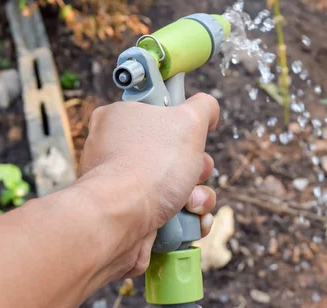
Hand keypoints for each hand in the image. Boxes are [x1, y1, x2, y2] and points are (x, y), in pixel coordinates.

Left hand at [74, 93, 218, 281]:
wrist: (119, 221)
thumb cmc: (149, 166)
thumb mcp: (188, 120)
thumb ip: (203, 106)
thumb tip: (208, 110)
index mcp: (121, 118)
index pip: (161, 114)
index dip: (183, 126)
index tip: (190, 135)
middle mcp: (118, 150)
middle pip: (176, 154)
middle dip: (197, 168)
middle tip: (194, 172)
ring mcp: (125, 186)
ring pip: (179, 186)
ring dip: (197, 196)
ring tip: (191, 203)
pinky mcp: (133, 216)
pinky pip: (172, 214)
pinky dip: (187, 219)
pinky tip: (192, 220)